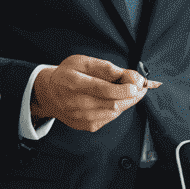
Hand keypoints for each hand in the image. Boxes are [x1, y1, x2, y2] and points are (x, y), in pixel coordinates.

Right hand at [31, 55, 152, 131]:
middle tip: (140, 87)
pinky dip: (117, 108)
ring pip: (114, 112)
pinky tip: (113, 100)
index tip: (137, 86)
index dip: (122, 89)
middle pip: (111, 104)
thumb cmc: (67, 75)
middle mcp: (75, 103)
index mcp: (73, 83)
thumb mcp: (82, 62)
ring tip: (126, 91)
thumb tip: (130, 75)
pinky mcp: (86, 126)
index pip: (101, 89)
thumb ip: (106, 67)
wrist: (49, 94)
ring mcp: (81, 117)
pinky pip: (110, 118)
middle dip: (131, 96)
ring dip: (126, 102)